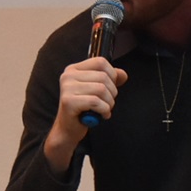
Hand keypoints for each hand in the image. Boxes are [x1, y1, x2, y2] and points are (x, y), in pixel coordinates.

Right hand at [44, 57, 126, 172]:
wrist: (68, 129)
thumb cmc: (83, 109)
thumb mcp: (96, 90)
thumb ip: (110, 79)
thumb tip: (123, 74)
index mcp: (73, 69)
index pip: (100, 62)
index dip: (112, 74)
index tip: (110, 87)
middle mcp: (68, 76)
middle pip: (103, 77)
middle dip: (112, 93)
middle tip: (106, 103)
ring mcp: (67, 88)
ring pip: (101, 89)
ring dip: (109, 103)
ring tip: (104, 109)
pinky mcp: (68, 101)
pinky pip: (96, 102)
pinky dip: (104, 110)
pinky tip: (101, 115)